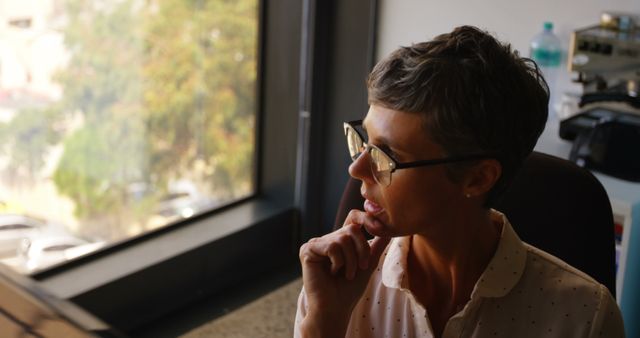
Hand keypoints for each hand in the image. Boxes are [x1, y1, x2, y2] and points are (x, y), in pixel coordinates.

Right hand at [298, 210, 390, 336]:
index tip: (380, 229)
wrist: (335, 309)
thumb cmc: (349, 290)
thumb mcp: (367, 265)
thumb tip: (389, 230)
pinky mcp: (307, 250)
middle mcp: (327, 239)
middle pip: (352, 229)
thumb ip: (375, 247)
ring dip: (351, 261)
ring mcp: (316, 243)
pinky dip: (339, 262)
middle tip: (359, 268)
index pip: (353, 218)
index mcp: (339, 240)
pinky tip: (332, 273)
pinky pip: (332, 246)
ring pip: (343, 238)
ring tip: (346, 274)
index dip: (366, 218)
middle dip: (362, 251)